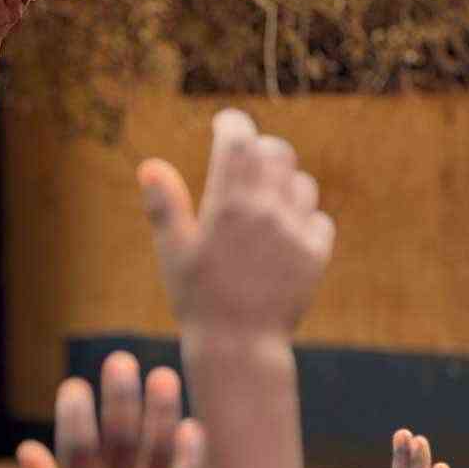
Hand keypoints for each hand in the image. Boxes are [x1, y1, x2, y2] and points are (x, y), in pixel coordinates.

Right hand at [18, 354, 202, 467]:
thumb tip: (28, 447)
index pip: (78, 456)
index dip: (76, 417)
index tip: (73, 385)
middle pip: (123, 447)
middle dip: (121, 400)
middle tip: (119, 361)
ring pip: (160, 459)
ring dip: (162, 414)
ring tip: (162, 375)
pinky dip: (191, 456)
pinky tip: (191, 425)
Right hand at [139, 109, 333, 341]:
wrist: (239, 344)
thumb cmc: (196, 297)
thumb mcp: (172, 251)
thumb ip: (164, 205)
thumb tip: (150, 165)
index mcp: (228, 204)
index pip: (238, 139)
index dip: (232, 124)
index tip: (225, 123)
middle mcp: (267, 210)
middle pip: (276, 152)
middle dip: (259, 150)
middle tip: (244, 162)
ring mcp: (296, 231)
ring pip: (301, 183)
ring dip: (282, 184)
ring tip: (262, 204)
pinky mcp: (317, 254)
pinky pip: (318, 219)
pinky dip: (302, 219)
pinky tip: (282, 236)